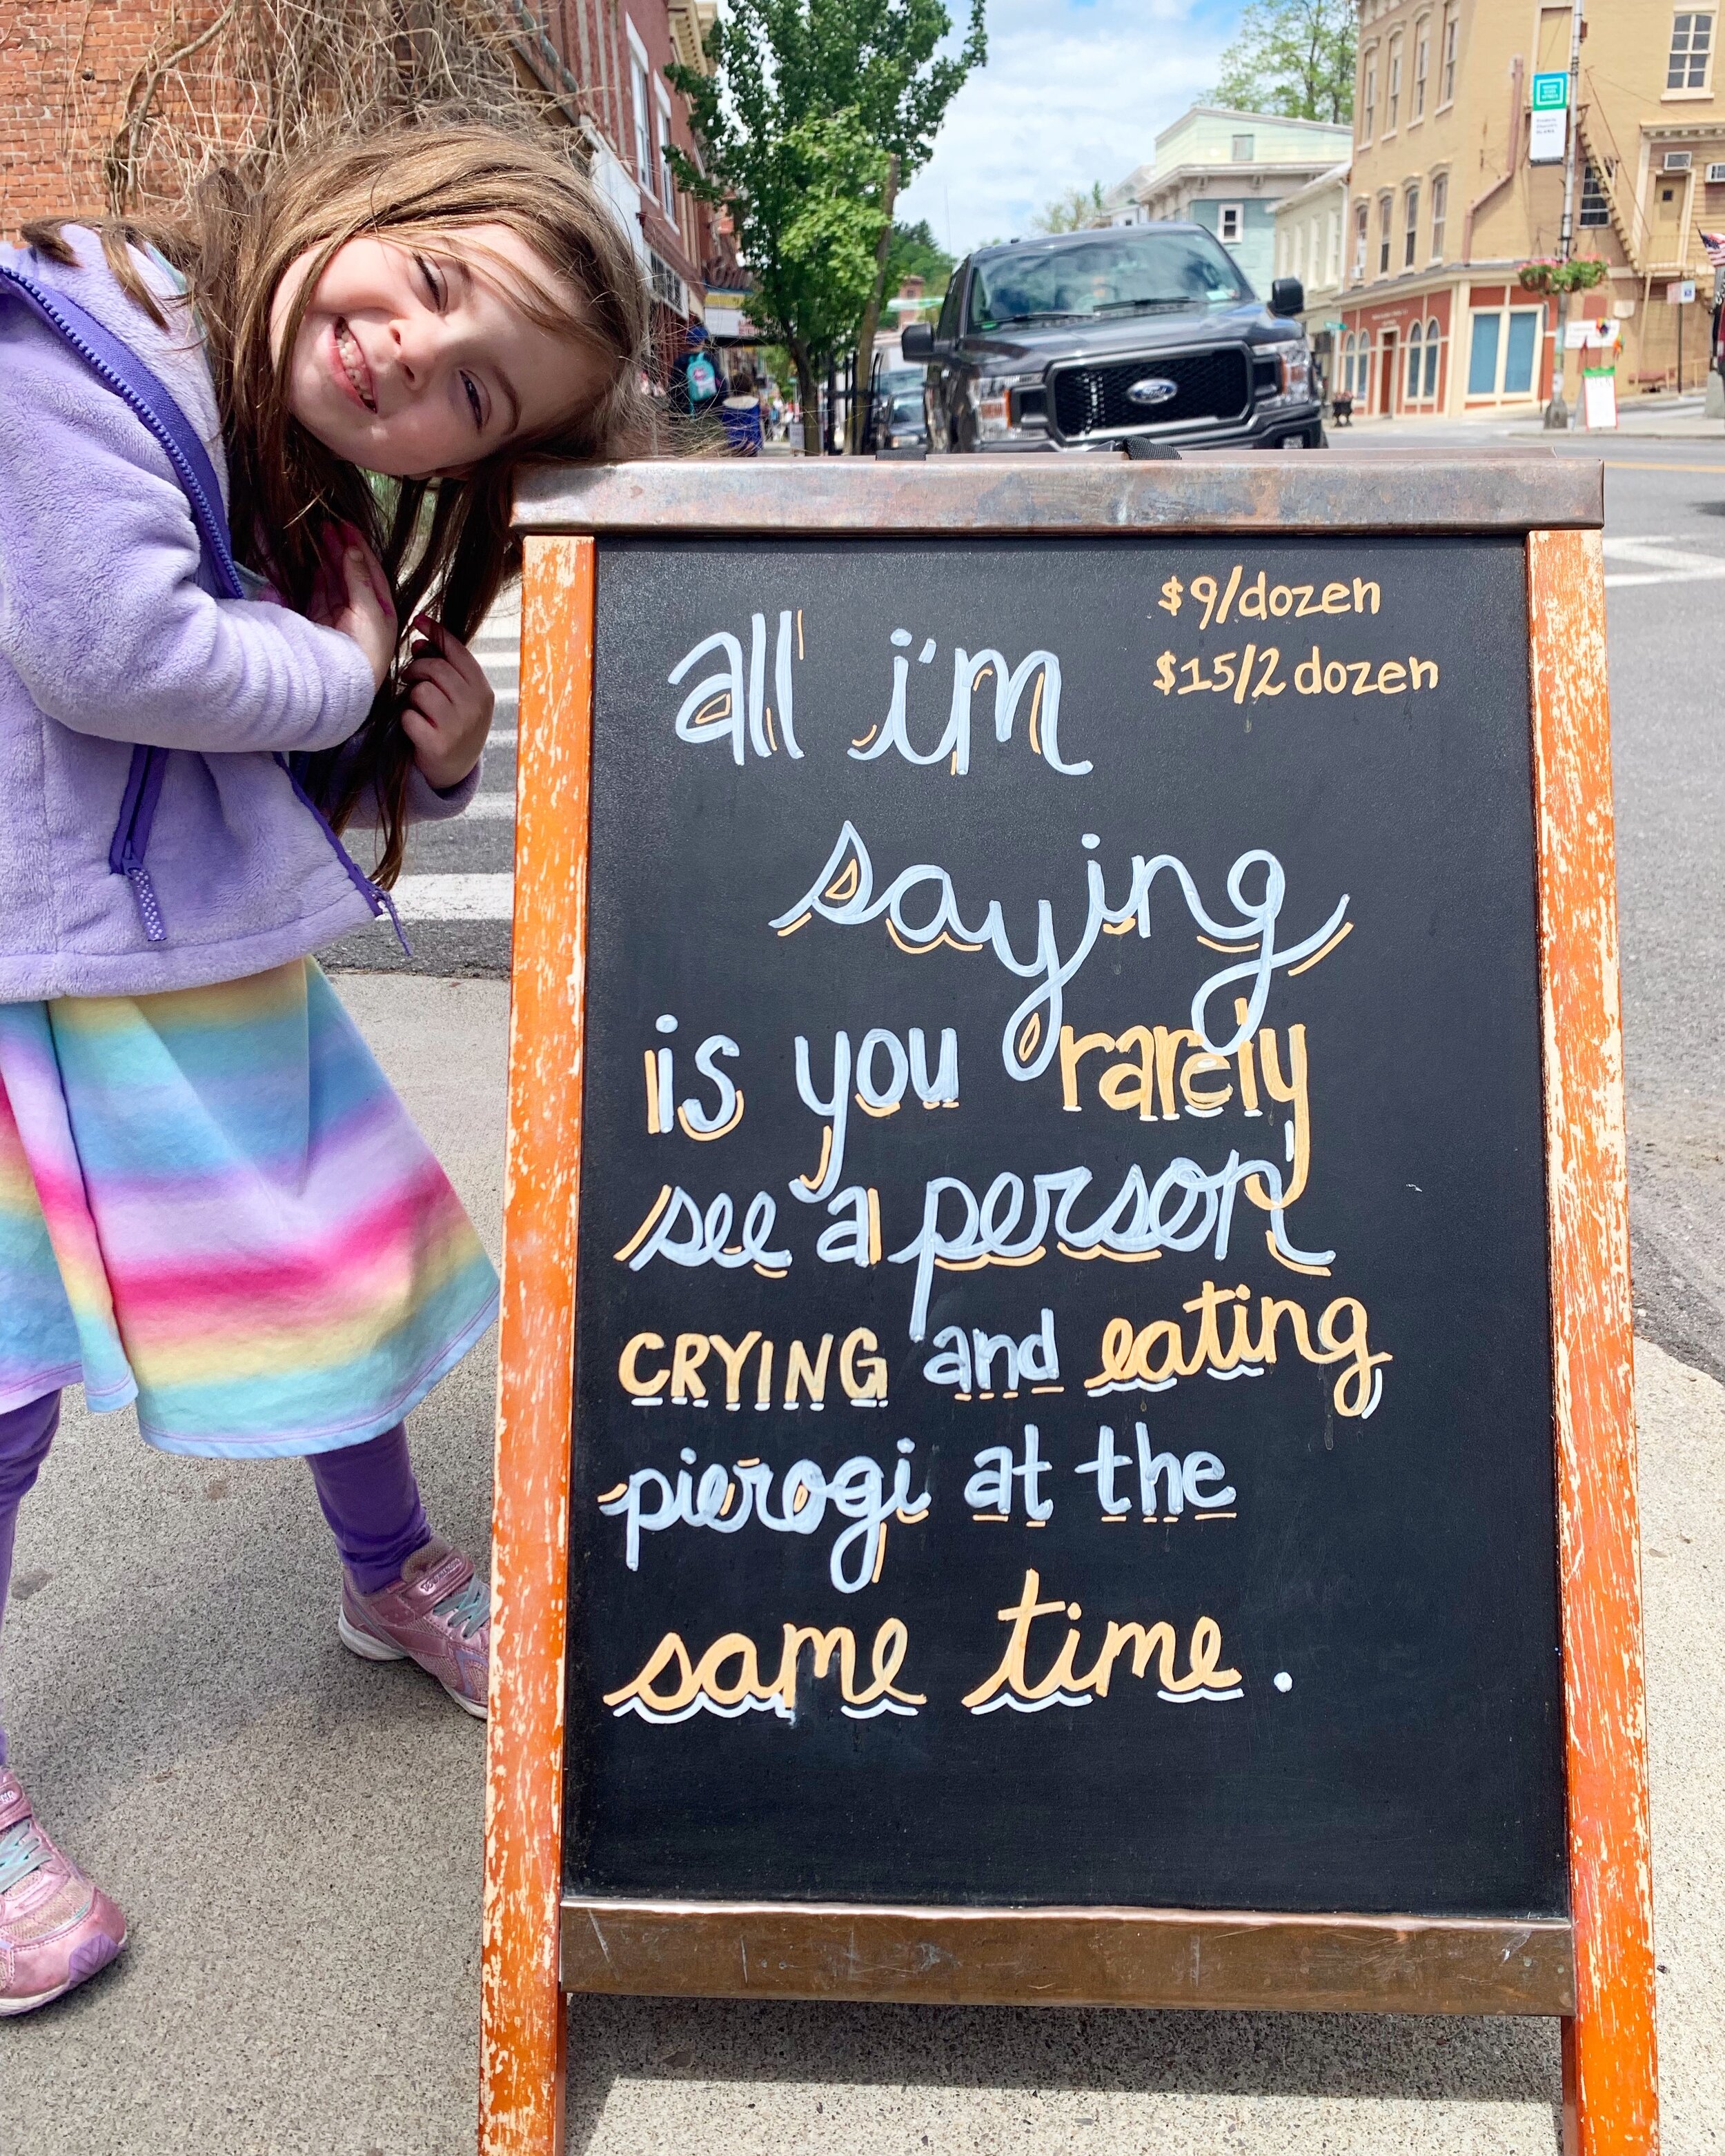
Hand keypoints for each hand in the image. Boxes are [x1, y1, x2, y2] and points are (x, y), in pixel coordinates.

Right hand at [307, 521, 395, 692]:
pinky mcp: (323, 626)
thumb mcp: (369, 611)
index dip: (359, 548)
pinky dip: (316, 580)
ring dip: (327, 560)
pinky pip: (319, 596)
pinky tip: (312, 566)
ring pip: (334, 582)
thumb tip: (353, 550)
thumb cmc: (365, 649)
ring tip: (318, 537)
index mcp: (382, 609)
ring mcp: (341, 619)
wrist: (345, 684)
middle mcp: (363, 613)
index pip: (371, 571)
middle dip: (340, 549)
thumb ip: (360, 579)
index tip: (347, 526)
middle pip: (351, 574)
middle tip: (327, 526)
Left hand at [401, 613, 494, 790]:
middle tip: (411, 678)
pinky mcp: (437, 744)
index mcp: (483, 691)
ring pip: (421, 690)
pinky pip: (409, 716)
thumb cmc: (453, 725)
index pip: (458, 651)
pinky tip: (416, 729)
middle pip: (436, 668)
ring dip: (412, 698)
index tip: (418, 621)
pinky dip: (406, 720)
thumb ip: (445, 668)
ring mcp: (458, 726)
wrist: (453, 771)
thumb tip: (419, 639)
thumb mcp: (460, 696)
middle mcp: (475, 707)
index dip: (436, 632)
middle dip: (417, 669)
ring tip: (419, 709)